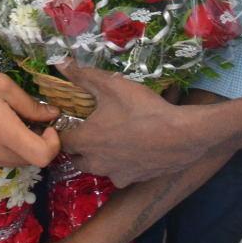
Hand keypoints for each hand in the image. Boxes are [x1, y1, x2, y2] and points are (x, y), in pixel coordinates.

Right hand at [0, 42, 58, 167]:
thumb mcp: (3, 85)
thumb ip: (30, 105)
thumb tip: (53, 115)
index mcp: (4, 132)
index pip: (42, 157)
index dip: (53, 144)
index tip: (48, 126)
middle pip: (31, 160)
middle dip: (39, 142)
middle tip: (33, 119)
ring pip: (16, 162)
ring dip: (23, 147)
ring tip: (13, 121)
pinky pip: (0, 160)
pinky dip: (7, 149)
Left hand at [58, 64, 204, 185]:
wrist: (182, 135)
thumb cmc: (142, 109)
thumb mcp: (111, 86)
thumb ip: (82, 75)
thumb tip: (59, 62)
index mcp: (86, 141)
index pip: (61, 141)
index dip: (63, 130)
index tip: (71, 120)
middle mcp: (96, 163)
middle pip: (77, 158)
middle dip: (78, 146)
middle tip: (89, 129)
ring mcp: (116, 174)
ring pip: (97, 168)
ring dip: (98, 157)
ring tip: (110, 139)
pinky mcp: (134, 180)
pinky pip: (119, 174)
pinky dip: (120, 164)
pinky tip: (131, 150)